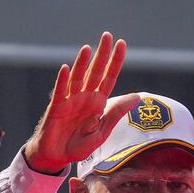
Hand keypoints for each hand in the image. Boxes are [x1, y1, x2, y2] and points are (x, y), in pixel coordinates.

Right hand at [21, 31, 141, 175]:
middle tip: (107, 36)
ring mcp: (70, 101)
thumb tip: (137, 97)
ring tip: (87, 49)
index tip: (122, 44)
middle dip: (101, 54)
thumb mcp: (102, 132)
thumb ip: (116, 114)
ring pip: (77, 78)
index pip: (109, 78)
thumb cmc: (79, 145)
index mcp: (98, 102)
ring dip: (82, 64)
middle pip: (95, 72)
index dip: (115, 61)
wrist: (57, 157)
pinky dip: (63, 81)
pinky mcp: (56, 108)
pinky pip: (60, 93)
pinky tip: (66, 69)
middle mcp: (84, 97)